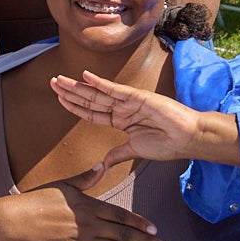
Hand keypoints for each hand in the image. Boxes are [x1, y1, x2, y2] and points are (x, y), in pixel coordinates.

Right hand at [0, 183, 164, 240]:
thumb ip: (85, 179)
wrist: (15, 221)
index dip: (139, 222)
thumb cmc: (38, 200)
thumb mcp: (63, 185)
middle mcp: (89, 224)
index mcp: (88, 205)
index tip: (154, 229)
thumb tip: (101, 166)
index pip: (120, 215)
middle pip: (123, 234)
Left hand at [51, 69, 239, 169]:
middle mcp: (122, 109)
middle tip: (52, 82)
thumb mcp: (135, 151)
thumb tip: (103, 164)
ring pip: (97, 93)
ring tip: (60, 79)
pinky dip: (100, 83)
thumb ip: (118, 154)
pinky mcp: (137, 97)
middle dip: (70, 91)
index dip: (75, 106)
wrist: (187, 138)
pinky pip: (115, 89)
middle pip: (90, 99)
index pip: (92, 112)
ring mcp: (128, 102)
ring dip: (78, 86)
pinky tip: (85, 76)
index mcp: (121, 121)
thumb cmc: (166, 144)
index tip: (59, 99)